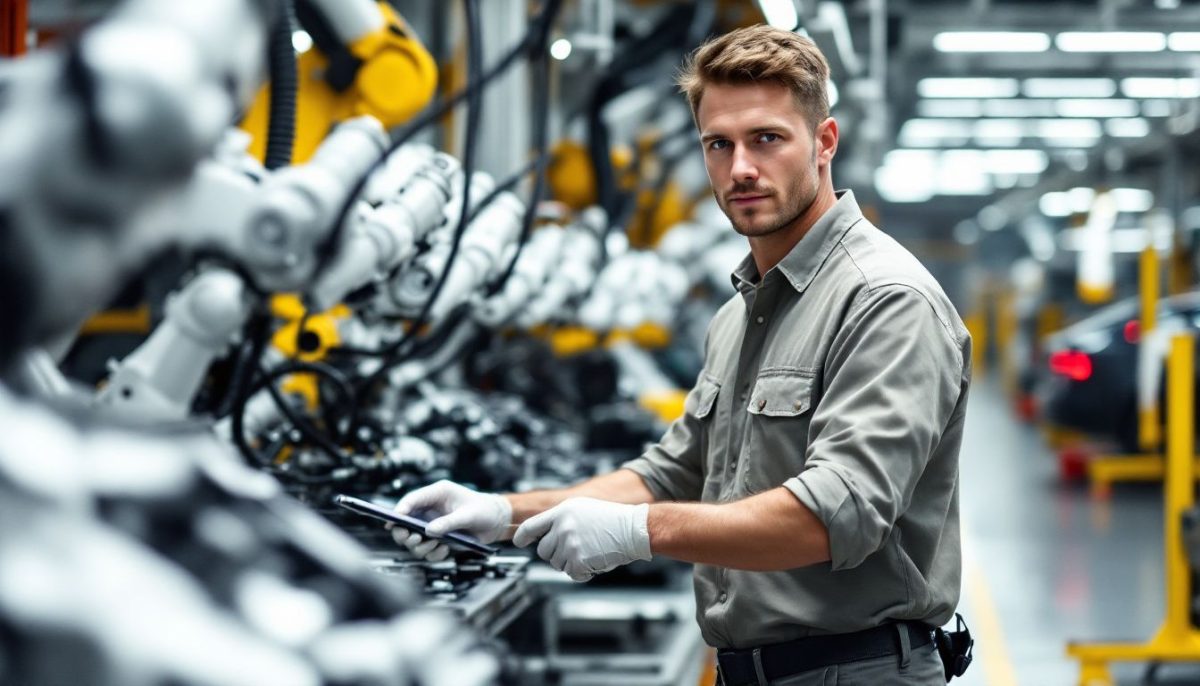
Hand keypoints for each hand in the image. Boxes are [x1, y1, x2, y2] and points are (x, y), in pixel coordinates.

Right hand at [392, 480, 511, 560]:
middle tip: (413, 539)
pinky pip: (427, 551)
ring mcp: (433, 526)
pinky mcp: (438, 540)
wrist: (497, 522)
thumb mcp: (468, 514)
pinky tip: (445, 550)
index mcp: (436, 494)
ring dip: (420, 546)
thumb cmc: (485, 510)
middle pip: (405, 523)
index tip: (393, 522)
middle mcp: (430, 510)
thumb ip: (449, 522)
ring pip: (413, 540)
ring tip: (436, 544)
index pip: (411, 500)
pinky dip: (434, 554)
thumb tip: (429, 532)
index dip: (399, 510)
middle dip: (404, 533)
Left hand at [512, 497, 650, 581]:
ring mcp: (569, 544)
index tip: (518, 542)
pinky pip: (571, 574)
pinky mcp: (578, 560)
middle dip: (555, 554)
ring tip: (590, 551)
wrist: (633, 529)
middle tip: (574, 550)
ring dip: (570, 563)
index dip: (522, 536)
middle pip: (543, 551)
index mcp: (561, 512)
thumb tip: (544, 534)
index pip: (532, 526)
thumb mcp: (582, 509)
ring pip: (557, 564)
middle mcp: (562, 527)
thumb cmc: (612, 519)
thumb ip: (561, 519)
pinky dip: (582, 573)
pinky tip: (594, 561)